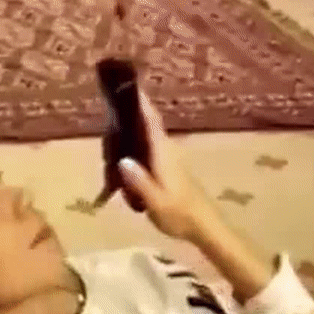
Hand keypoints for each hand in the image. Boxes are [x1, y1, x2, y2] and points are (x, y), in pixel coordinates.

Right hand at [117, 91, 212, 240]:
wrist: (204, 227)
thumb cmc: (180, 214)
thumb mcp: (156, 201)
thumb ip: (139, 181)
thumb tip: (122, 159)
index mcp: (163, 154)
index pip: (151, 121)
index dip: (141, 103)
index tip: (129, 86)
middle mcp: (167, 150)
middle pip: (148, 125)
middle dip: (129, 116)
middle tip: (108, 116)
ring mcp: (169, 159)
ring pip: (147, 137)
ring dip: (131, 132)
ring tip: (110, 136)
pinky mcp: (169, 168)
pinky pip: (149, 148)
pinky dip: (136, 146)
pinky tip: (123, 157)